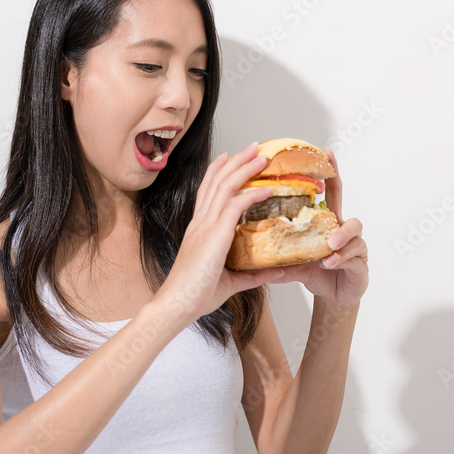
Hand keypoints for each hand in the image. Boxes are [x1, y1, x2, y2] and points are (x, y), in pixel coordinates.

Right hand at [157, 142, 285, 323]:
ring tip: (261, 155)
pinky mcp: (214, 235)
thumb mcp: (231, 282)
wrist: (177, 306)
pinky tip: (266, 188)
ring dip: (245, 168)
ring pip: (226, 187)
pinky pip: (235, 206)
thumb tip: (277, 271)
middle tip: (252, 147)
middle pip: (217, 181)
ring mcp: (206, 227)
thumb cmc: (195, 297)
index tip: (227, 157)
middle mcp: (200, 223)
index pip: (206, 192)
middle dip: (236, 162)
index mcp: (198, 230)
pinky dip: (251, 194)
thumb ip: (254, 274)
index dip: (216, 172)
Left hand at [270, 147, 367, 308]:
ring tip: (329, 245)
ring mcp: (355, 246)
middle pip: (345, 203)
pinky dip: (341, 258)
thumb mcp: (295, 262)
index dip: (330, 171)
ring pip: (354, 232)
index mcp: (327, 224)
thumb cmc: (317, 273)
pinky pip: (355, 255)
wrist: (333, 298)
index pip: (330, 193)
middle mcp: (343, 230)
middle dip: (339, 189)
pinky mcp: (361, 264)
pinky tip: (329, 263)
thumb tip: (251, 249)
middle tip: (326, 184)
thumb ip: (280, 255)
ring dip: (340, 236)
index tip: (325, 151)